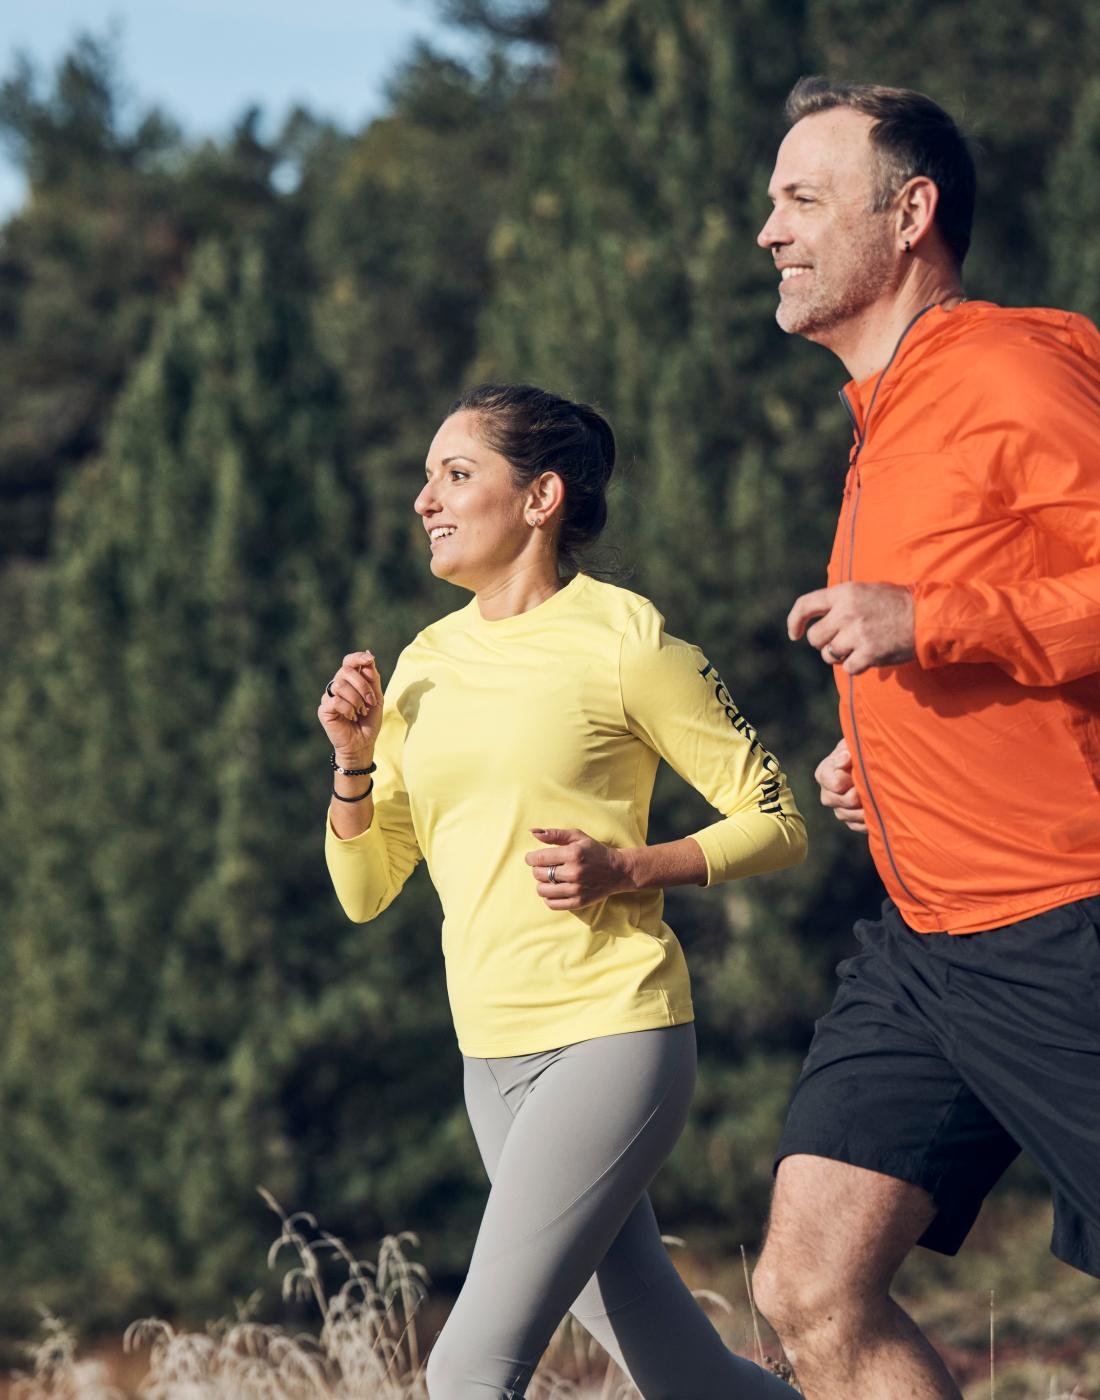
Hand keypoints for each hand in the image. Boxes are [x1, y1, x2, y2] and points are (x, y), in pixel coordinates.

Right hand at [318, 650, 382, 758]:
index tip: (369, 659)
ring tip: (361, 712)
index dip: (358, 657)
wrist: (363, 743)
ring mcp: (329, 697)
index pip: (349, 662)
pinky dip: (348, 709)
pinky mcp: (324, 709)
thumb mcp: (377, 697)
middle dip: (363, 685)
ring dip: (357, 700)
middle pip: (345, 671)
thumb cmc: (369, 721)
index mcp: (350, 681)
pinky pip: (336, 701)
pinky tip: (351, 717)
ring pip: (340, 686)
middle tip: (370, 702)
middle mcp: (337, 686)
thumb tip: (369, 653)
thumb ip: (373, 678)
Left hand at [525, 828, 634, 909]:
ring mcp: (576, 889)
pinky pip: (552, 904)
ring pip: (542, 890)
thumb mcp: (577, 836)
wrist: (617, 870)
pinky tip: (554, 890)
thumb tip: (532, 832)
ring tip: (549, 879)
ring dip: (541, 884)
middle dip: (537, 870)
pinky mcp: (578, 902)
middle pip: (539, 874)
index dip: (530, 858)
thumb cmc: (594, 851)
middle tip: (544, 867)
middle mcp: (574, 872)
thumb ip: (554, 834)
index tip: (531, 858)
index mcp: (573, 854)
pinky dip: (548, 897)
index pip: (539, 858)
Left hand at [787, 582, 914, 673]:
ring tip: (859, 648)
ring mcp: (856, 634)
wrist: (926, 616)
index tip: (795, 634)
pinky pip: (848, 668)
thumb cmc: (895, 604)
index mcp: (844, 593)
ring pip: (829, 655)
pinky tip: (869, 657)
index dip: (795, 621)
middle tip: (842, 641)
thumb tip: (818, 621)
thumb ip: (841, 603)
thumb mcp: (865, 591)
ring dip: (841, 656)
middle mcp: (846, 612)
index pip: (805, 605)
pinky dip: (856, 667)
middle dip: (825, 644)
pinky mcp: (868, 653)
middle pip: (815, 638)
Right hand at [815, 737, 867, 834]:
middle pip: (838, 800)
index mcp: (824, 773)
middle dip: (855, 795)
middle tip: (869, 787)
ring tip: (875, 798)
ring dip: (862, 808)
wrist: (874, 765)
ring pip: (844, 815)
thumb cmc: (862, 751)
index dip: (848, 779)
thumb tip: (845, 758)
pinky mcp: (850, 820)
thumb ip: (847, 751)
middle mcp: (827, 792)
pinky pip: (855, 826)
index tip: (859, 772)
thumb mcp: (853, 746)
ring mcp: (838, 808)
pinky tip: (876, 810)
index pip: (833, 783)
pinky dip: (866, 820)